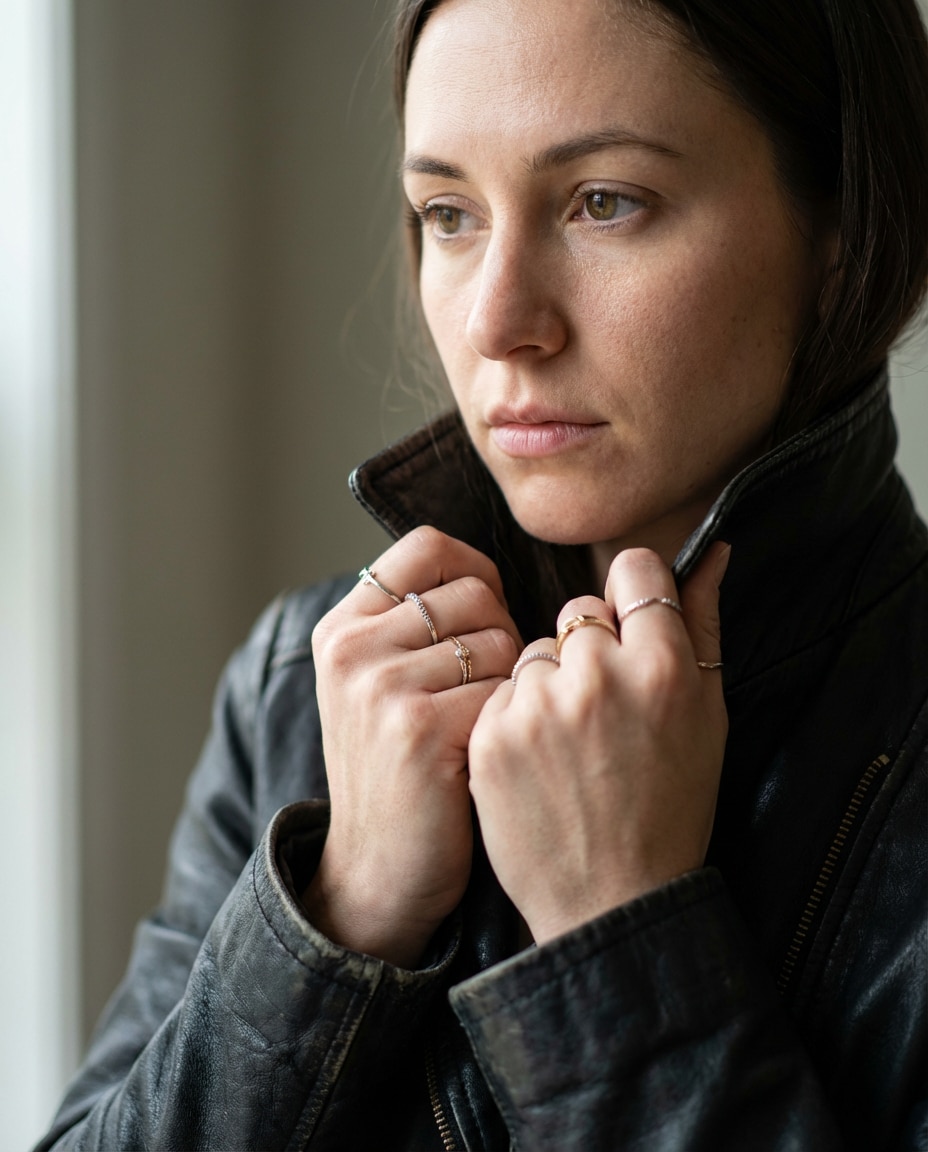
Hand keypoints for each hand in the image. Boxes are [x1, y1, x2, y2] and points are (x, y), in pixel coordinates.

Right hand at [304, 527, 520, 967]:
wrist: (377, 872)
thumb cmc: (400, 770)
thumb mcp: (380, 684)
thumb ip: (414, 623)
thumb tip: (488, 572)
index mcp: (342, 626)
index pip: (427, 547)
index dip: (475, 572)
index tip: (487, 615)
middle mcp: (351, 648)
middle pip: (475, 593)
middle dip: (502, 636)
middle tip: (485, 692)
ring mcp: (380, 688)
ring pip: (500, 640)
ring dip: (511, 684)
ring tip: (482, 726)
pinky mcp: (418, 730)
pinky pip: (506, 691)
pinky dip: (511, 722)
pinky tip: (486, 754)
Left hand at [467, 543, 729, 945]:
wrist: (612, 900)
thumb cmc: (672, 807)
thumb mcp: (709, 717)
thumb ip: (703, 625)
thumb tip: (710, 550)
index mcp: (663, 667)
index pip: (635, 571)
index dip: (634, 597)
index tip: (632, 626)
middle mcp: (598, 676)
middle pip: (578, 611)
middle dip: (590, 648)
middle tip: (603, 711)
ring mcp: (538, 707)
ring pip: (535, 653)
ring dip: (549, 684)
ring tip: (570, 746)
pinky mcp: (491, 736)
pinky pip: (502, 693)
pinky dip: (516, 719)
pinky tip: (539, 763)